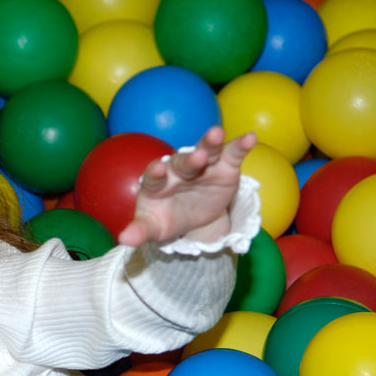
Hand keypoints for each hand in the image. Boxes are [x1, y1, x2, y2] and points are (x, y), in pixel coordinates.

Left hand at [117, 126, 257, 247]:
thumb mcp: (153, 228)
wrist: (191, 218)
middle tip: (196, 156)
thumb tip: (124, 241)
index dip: (156, 172)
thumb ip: (140, 231)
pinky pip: (232, 153)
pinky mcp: (224, 167)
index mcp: (157, 183)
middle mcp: (179, 170)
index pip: (154, 176)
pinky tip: (250, 138)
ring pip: (205, 150)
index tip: (158, 169)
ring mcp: (202, 166)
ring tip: (216, 133)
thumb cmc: (165, 219)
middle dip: (189, 159)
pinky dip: (240, 145)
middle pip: (182, 162)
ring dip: (210, 143)